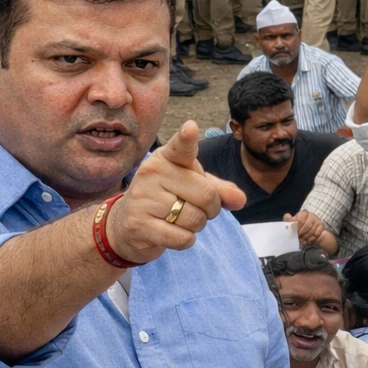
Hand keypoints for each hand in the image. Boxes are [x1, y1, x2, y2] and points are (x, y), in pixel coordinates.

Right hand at [104, 121, 246, 263]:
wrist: (127, 222)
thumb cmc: (168, 197)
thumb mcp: (194, 186)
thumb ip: (220, 190)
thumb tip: (240, 200)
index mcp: (167, 158)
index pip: (181, 147)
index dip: (187, 138)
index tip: (190, 128)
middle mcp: (151, 173)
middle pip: (207, 196)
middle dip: (211, 209)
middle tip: (196, 208)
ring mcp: (142, 198)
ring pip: (196, 219)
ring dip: (197, 226)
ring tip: (180, 219)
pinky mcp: (139, 225)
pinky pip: (182, 238)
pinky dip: (186, 240)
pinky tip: (172, 232)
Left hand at [285, 209, 326, 247]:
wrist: (312, 231)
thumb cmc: (300, 227)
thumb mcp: (293, 223)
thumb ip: (289, 221)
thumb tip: (287, 216)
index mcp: (303, 213)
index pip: (300, 220)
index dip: (296, 227)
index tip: (293, 233)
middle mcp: (311, 215)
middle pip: (306, 226)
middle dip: (301, 234)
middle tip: (297, 239)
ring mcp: (317, 221)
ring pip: (311, 231)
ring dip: (305, 237)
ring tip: (301, 241)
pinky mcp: (321, 227)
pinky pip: (317, 234)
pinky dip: (312, 238)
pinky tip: (308, 240)